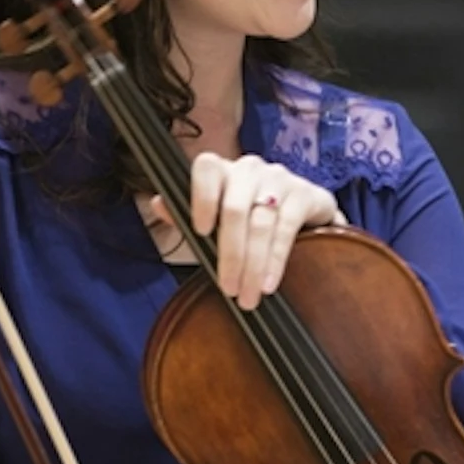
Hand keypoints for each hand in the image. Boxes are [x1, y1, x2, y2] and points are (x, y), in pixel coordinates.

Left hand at [149, 152, 344, 309]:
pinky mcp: (305, 194)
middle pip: (235, 209)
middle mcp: (250, 169)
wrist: (303, 210)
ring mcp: (279, 178)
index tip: (200, 232)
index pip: (207, 168)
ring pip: (261, 223)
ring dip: (253, 265)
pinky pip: (287, 228)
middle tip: (228, 288)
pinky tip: (268, 282)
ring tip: (248, 295)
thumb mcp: (217, 216)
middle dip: (230, 254)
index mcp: (223, 171)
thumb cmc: (250, 214)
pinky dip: (276, 260)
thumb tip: (158, 204)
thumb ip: (187, 213)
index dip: (202, 198)